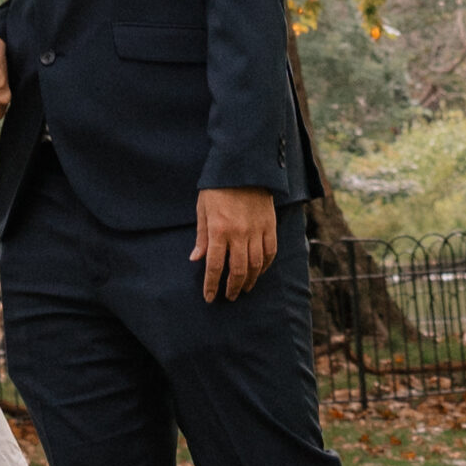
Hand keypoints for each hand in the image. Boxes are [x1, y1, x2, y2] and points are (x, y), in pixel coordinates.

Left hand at [191, 188, 276, 303]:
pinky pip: (270, 252)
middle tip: (229, 297)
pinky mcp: (270, 225)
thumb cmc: (218, 188)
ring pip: (255, 265)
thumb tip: (196, 259)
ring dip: (250, 280)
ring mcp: (256, 230)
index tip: (209, 297)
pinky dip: (265, 266)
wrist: (244, 167)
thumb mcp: (203, 209)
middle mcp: (239, 234)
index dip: (211, 284)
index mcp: (219, 230)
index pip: (214, 265)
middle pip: (238, 270)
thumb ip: (201, 236)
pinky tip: (259, 272)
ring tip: (244, 289)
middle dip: (233, 287)